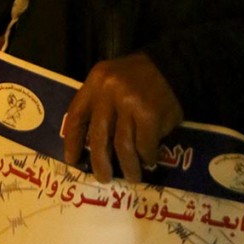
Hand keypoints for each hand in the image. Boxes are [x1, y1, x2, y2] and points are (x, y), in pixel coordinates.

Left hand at [63, 53, 183, 183]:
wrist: (171, 65)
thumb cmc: (137, 77)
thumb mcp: (110, 80)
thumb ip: (99, 104)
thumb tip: (90, 145)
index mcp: (96, 82)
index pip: (77, 116)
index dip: (72, 142)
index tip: (73, 161)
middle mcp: (109, 92)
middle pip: (99, 136)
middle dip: (100, 162)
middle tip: (104, 178)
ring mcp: (130, 103)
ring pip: (123, 145)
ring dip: (128, 166)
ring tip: (132, 176)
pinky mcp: (150, 115)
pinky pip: (145, 145)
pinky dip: (148, 156)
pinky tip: (150, 160)